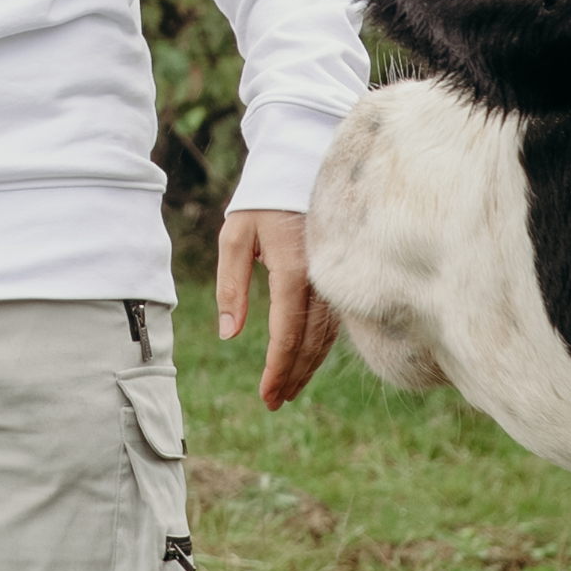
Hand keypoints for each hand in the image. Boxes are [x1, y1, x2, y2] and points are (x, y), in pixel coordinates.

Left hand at [216, 205, 337, 411]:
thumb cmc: (261, 203)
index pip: (287, 333)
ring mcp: (335, 278)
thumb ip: (231, 285)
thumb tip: (229, 334)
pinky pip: (334, 321)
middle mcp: (320, 278)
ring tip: (288, 392)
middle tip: (274, 403)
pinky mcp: (340, 276)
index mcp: (292, 269)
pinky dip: (321, 347)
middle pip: (310, 342)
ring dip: (308, 367)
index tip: (266, 395)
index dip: (277, 369)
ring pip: (326, 336)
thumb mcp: (234, 237)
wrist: (299, 167)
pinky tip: (309, 362)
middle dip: (292, 376)